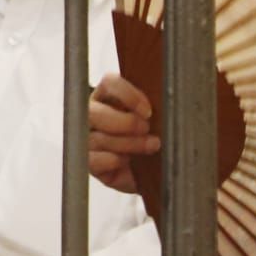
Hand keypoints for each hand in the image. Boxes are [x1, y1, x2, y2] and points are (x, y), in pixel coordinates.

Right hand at [89, 73, 158, 192]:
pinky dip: (113, 161)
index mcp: (108, 97)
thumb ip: (157, 107)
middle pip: (94, 112)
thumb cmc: (155, 138)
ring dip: (127, 144)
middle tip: (146, 130)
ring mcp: (87, 139)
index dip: (127, 95)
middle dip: (125, 123)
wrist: (152, 172)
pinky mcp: (88, 162)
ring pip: (96, 138)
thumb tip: (169, 103)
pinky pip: (93, 160)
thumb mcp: (159, 119)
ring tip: (149, 148)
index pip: (109, 83)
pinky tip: (127, 162)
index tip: (148, 111)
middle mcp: (93, 115)